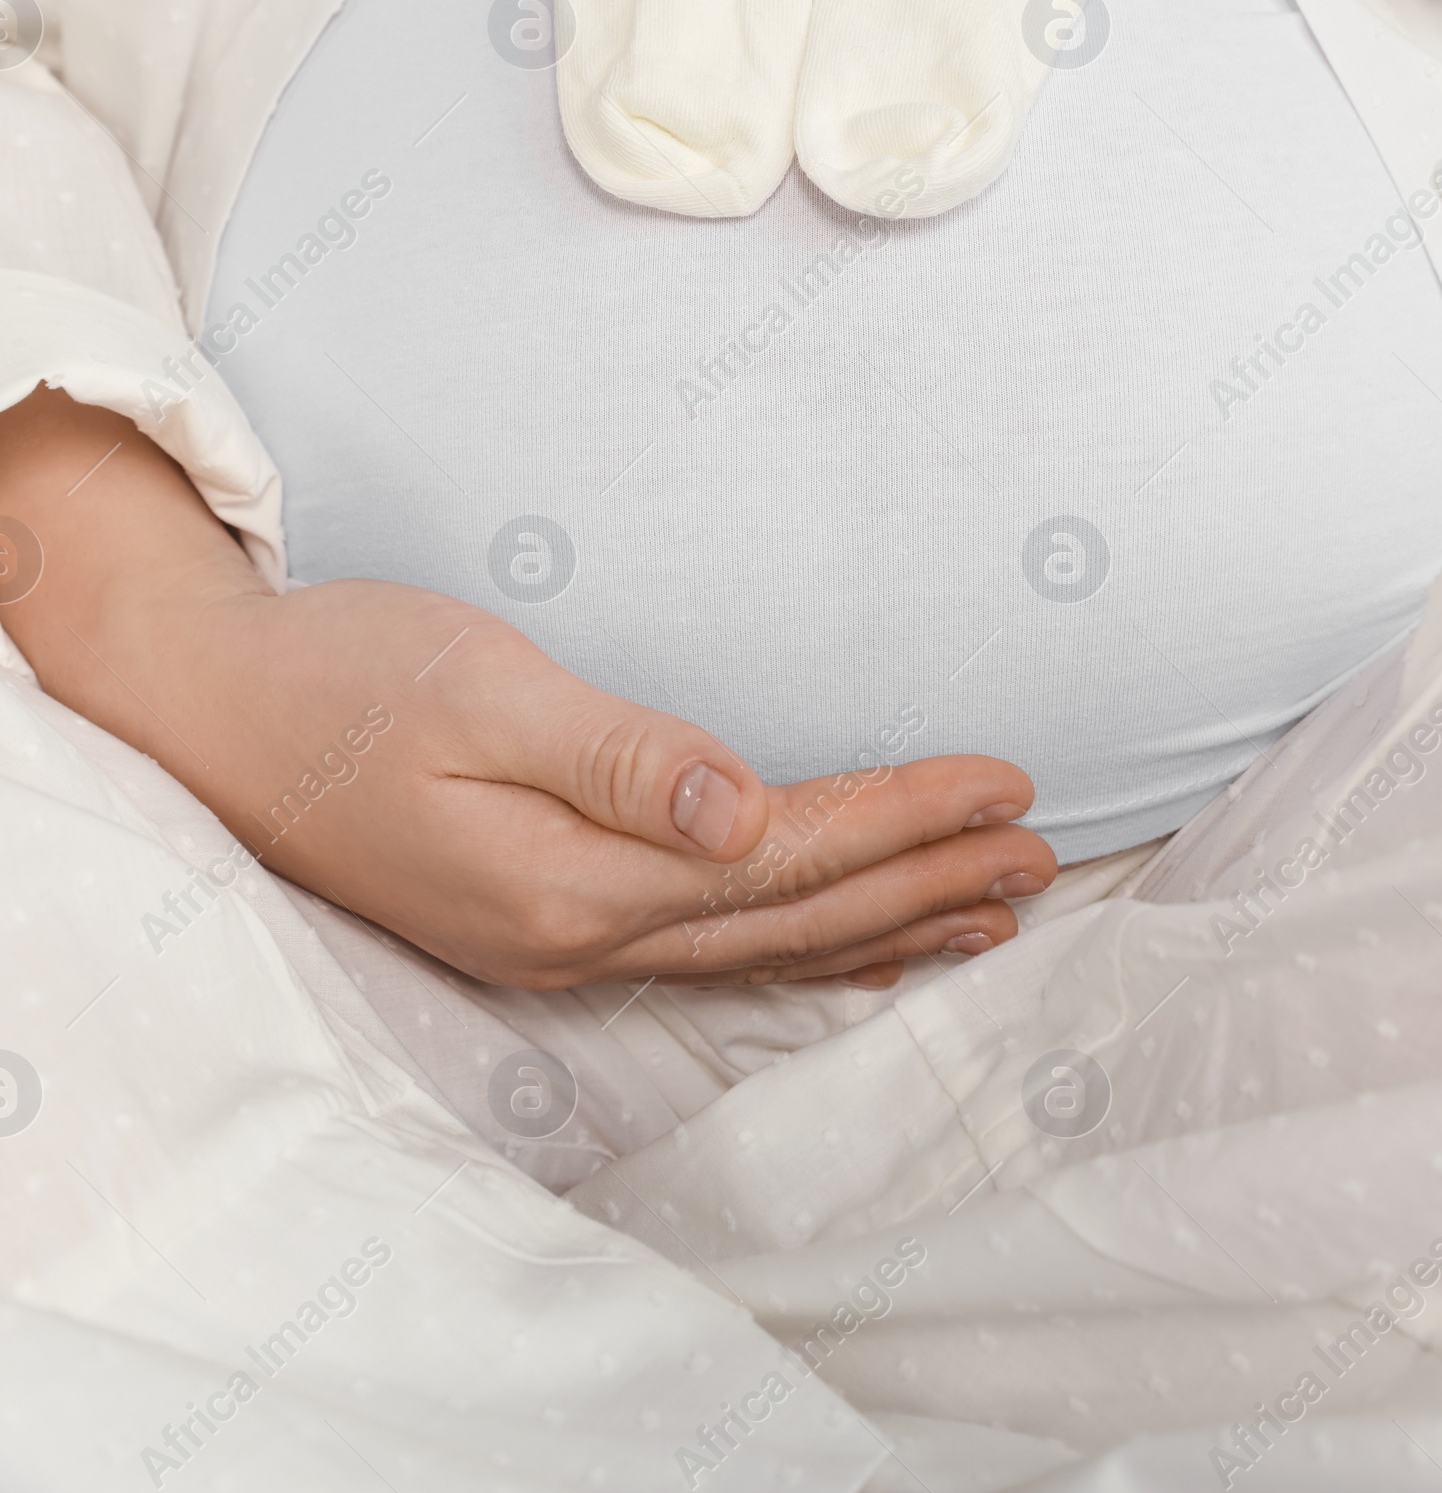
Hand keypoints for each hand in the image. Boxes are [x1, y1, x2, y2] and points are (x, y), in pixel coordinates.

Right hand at [0, 392, 1055, 988]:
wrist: (214, 710)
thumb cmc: (342, 678)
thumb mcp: (478, 693)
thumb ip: (620, 761)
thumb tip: (750, 816)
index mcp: (574, 879)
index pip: (785, 856)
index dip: (903, 820)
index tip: (1008, 783)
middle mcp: (578, 936)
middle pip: (794, 917)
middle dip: (926, 881)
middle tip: (1043, 854)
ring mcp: (557, 943)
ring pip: (763, 947)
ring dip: (883, 926)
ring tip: (990, 912)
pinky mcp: (540, 920)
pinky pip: (709, 946)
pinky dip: (801, 943)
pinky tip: (847, 941)